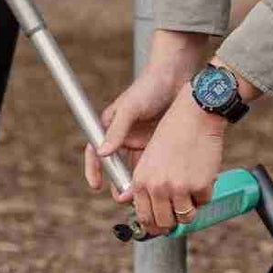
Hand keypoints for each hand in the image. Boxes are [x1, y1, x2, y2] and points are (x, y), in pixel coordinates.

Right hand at [84, 30, 208, 192]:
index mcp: (111, 126)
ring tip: (143, 196)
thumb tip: (101, 153)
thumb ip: (117, 130)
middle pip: (116, 166)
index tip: (96, 186)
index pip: (96, 152)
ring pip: (135, 168)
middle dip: (118, 183)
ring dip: (137, 183)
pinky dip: (154, 175)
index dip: (94, 170)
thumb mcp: (131, 108)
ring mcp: (142, 140)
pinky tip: (159, 184)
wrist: (178, 75)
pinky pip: (153, 164)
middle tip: (124, 197)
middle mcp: (124, 135)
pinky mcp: (159, 143)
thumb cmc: (150, 86)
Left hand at [121, 89, 227, 234]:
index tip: (163, 225)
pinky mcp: (199, 185)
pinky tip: (202, 175)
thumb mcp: (150, 159)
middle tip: (182, 211)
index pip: (144, 217)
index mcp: (141, 181)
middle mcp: (157, 187)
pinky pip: (204, 202)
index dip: (155, 225)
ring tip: (193, 193)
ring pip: (186, 217)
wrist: (194, 115)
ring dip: (191, 208)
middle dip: (174, 222)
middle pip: (164, 223)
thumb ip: (147, 187)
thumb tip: (151, 217)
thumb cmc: (173, 134)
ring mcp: (178, 188)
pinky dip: (205, 193)